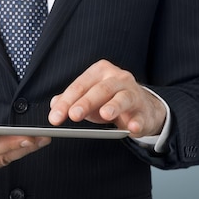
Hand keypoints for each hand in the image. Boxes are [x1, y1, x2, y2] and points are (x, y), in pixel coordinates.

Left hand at [48, 59, 165, 137]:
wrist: (141, 107)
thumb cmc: (109, 100)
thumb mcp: (88, 97)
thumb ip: (70, 99)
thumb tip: (54, 103)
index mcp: (100, 72)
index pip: (80, 86)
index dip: (66, 102)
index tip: (55, 117)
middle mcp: (118, 78)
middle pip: (100, 90)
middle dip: (85, 103)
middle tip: (73, 115)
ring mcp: (133, 93)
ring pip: (123, 98)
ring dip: (114, 106)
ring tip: (105, 114)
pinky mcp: (144, 111)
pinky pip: (141, 117)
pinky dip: (137, 122)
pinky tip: (132, 127)